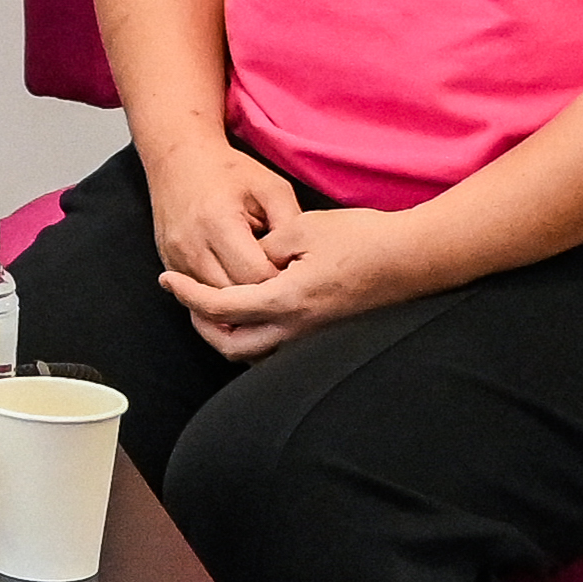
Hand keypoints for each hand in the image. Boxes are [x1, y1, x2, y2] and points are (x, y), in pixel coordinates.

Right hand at [142, 134, 301, 288]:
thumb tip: (300, 263)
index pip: (255, 276)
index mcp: (219, 222)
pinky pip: (196, 298)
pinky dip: (219, 298)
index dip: (279, 280)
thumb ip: (290, 225)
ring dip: (239, 301)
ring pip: (213, 303)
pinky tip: (236, 287)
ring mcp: (175, 258)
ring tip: (260, 287)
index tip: (291, 274)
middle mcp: (192, 245)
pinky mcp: (169, 265)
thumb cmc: (226, 171)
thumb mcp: (271, 188)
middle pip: (233, 296)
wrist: (179, 157)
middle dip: (260, 296)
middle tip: (280, 285)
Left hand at [161, 198, 427, 359]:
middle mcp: (298, 330)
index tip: (168, 281)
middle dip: (203, 326)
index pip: (221, 308)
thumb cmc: (362, 238)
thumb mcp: (302, 228)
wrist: (414, 258)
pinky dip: (256, 334)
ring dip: (229, 333)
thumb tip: (248, 261)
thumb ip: (265, 246)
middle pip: (232, 347)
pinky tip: (254, 309)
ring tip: (216, 304)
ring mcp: (314, 339)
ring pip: (256, 353)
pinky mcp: (327, 336)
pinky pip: (279, 346)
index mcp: (286, 301)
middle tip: (189, 299)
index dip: (188, 295)